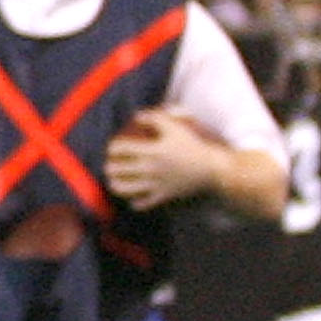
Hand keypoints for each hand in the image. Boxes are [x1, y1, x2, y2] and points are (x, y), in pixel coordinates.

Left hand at [104, 106, 220, 208]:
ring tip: (115, 181)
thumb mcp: (174, 127)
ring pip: (123, 189)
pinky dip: (133, 201)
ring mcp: (155, 184)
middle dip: (110, 166)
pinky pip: (140, 203)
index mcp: (151, 150)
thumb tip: (136, 116)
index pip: (119, 149)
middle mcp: (149, 168)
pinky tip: (134, 195)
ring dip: (115, 185)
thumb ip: (154, 118)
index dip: (111, 148)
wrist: (211, 169)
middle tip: (111, 165)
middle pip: (116, 169)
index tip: (113, 149)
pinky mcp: (162, 196)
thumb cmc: (192, 146)